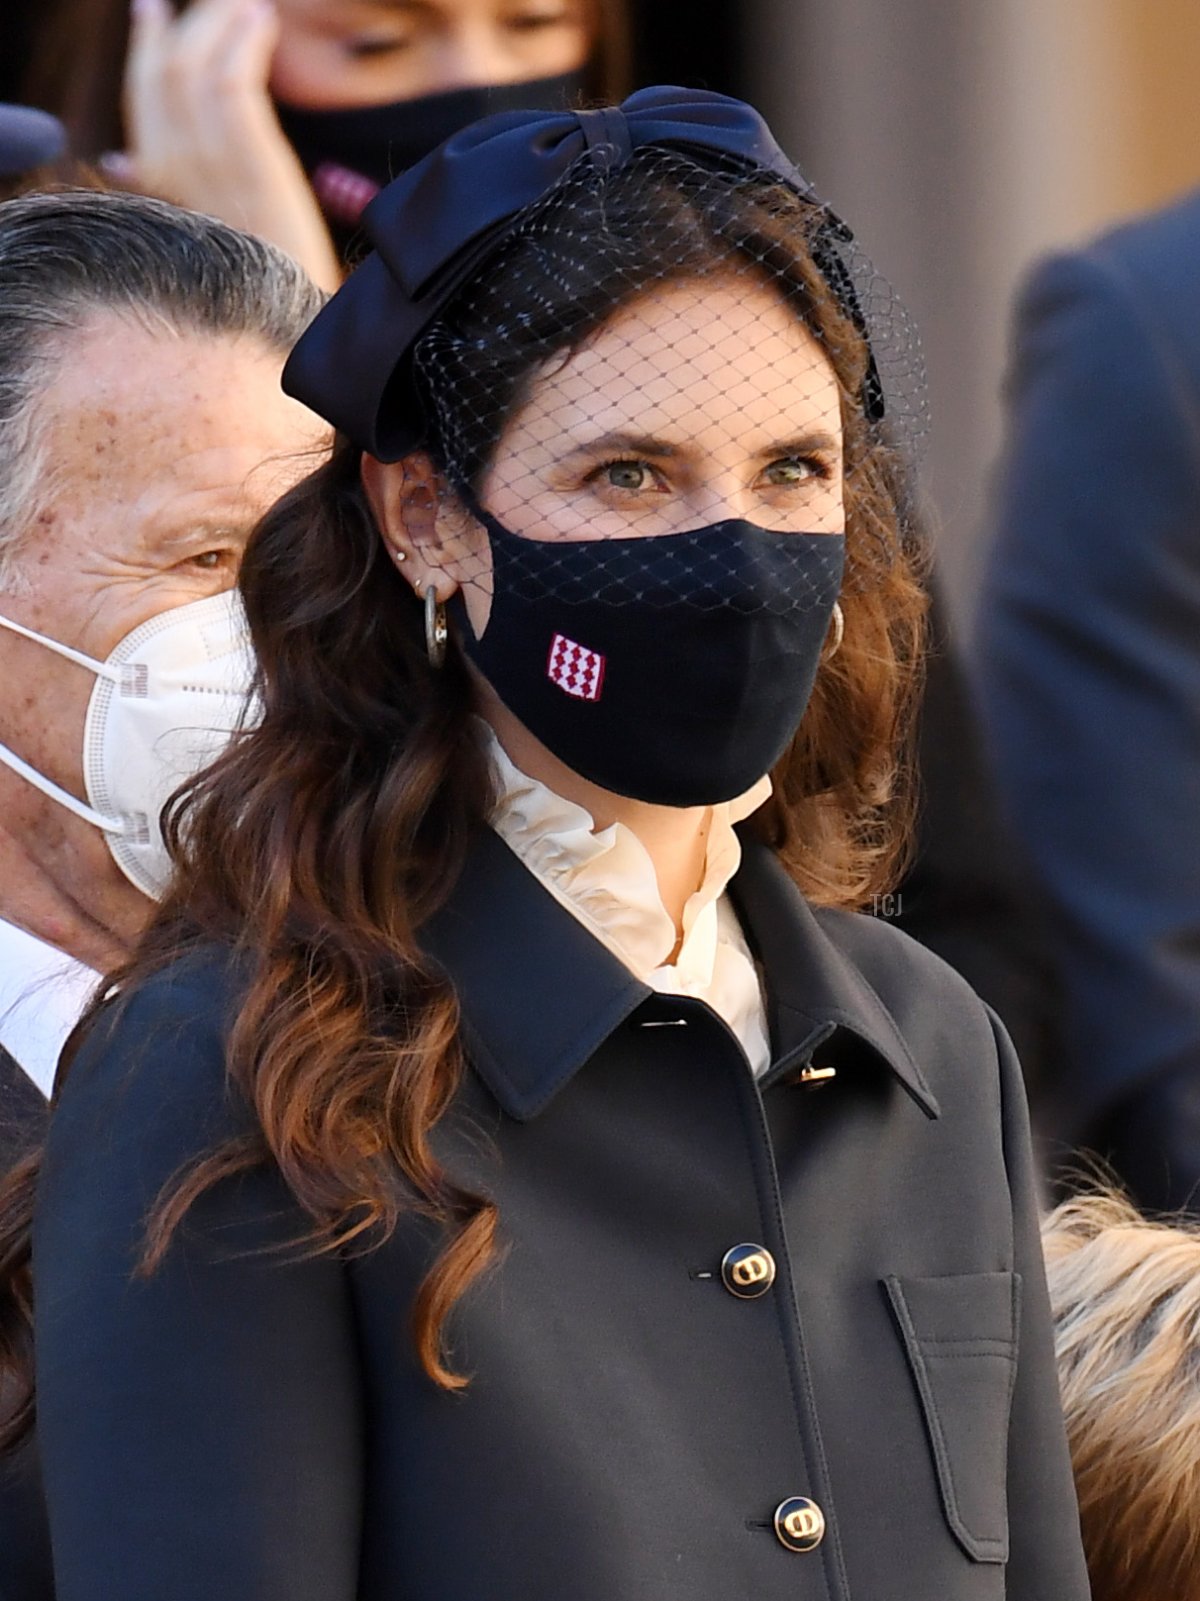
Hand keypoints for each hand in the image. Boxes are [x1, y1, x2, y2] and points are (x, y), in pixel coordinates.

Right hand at [106, 0, 341, 290]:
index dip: (145, 45)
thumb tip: (118, 158)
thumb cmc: (253, 280)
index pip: (140, 94)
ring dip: (222, 24)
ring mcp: (209, 167)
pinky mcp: (250, 165)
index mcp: (156, 181)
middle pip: (165, 70)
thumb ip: (152, 186)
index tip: (152, 9)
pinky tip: (261, 22)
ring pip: (199, 66)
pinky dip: (245, 43)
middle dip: (188, 24)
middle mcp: (172, 169)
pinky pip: (234, 82)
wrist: (292, 326)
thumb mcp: (195, 229)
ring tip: (250, 5)